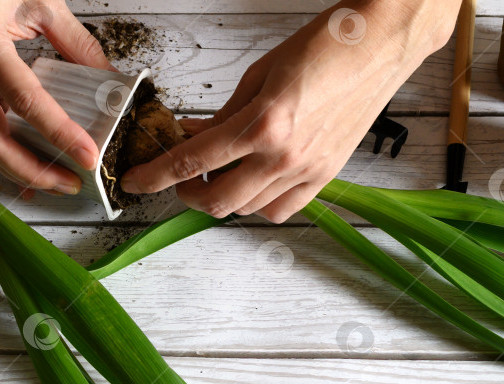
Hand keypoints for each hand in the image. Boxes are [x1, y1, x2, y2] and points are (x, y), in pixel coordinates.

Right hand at [0, 0, 113, 194]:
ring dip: (21, 169)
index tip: (87, 154)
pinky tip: (33, 170)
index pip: (26, 100)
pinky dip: (11, 154)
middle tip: (71, 183)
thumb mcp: (42, 1)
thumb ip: (76, 42)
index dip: (58, 132)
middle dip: (33, 170)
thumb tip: (109, 78)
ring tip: (58, 182)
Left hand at [121, 0, 460, 221]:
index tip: (135, 181)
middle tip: (180, 177)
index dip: (154, 176)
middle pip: (216, 201)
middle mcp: (284, 156)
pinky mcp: (326, 176)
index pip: (191, 162)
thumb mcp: (256, 76)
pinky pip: (281, 210)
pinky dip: (256, 203)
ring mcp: (308, 171)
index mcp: (262, 124)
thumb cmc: (323, 47)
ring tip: (218, 173)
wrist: (379, 44)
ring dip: (221, 196)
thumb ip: (221, 116)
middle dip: (186, 193)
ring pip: (246, 209)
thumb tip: (193, 137)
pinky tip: (251, 182)